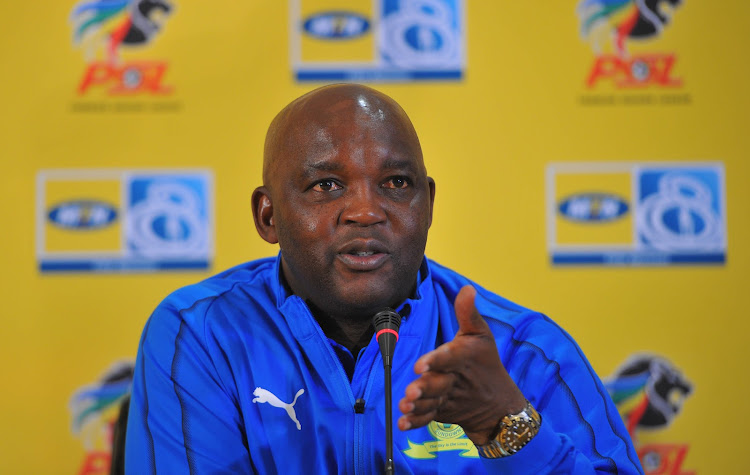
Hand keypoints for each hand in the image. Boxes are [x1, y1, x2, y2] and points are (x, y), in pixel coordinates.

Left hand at [397, 285, 526, 444]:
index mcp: (464, 358)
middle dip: (426, 388)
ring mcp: (448, 399)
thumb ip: (468, 313)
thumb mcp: (481, 335)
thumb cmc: (486, 363)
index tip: (421, 364)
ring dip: (419, 406)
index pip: (451, 358)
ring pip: (432, 403)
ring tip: (406, 405)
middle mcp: (455, 380)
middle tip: (412, 391)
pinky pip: (428, 418)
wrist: (499, 404)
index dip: (437, 360)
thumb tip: (467, 288)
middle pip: (439, 384)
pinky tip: (403, 423)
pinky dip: (416, 422)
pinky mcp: (442, 412)